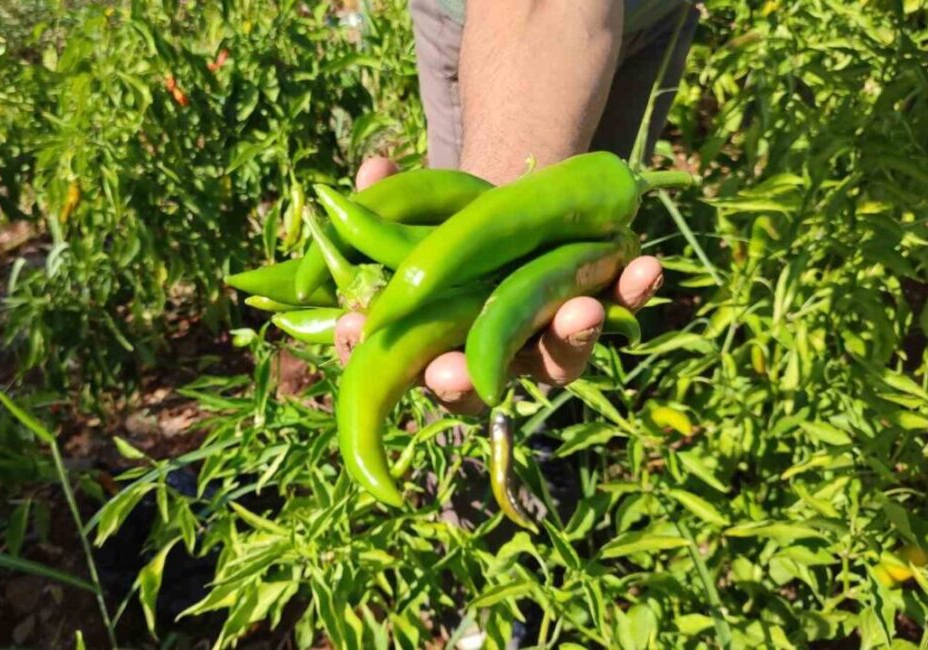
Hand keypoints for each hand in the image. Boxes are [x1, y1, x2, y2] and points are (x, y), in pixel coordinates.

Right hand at [334, 157, 662, 413]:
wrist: (521, 224)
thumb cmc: (454, 232)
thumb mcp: (419, 211)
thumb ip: (392, 197)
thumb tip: (375, 167)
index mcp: (431, 343)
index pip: (386, 361)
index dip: (365, 352)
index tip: (352, 328)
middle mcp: (488, 360)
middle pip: (470, 390)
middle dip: (457, 383)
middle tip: (449, 374)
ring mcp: (545, 342)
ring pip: (557, 362)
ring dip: (568, 340)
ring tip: (581, 311)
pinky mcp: (596, 311)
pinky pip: (618, 312)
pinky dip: (631, 293)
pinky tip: (645, 266)